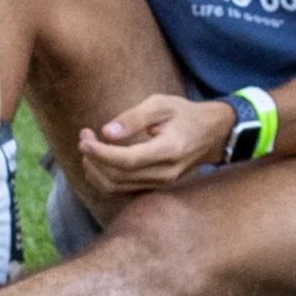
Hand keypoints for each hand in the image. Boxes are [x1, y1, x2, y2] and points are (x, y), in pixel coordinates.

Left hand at [78, 87, 229, 199]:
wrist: (212, 134)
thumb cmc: (185, 115)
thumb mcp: (161, 104)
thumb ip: (133, 118)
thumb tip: (106, 133)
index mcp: (169, 150)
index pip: (128, 161)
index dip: (102, 153)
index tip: (85, 140)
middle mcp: (166, 173)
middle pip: (118, 177)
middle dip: (94, 159)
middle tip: (83, 137)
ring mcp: (161, 184)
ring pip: (117, 188)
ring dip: (95, 170)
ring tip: (88, 147)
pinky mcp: (155, 188)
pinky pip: (122, 191)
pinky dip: (104, 179)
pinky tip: (98, 161)